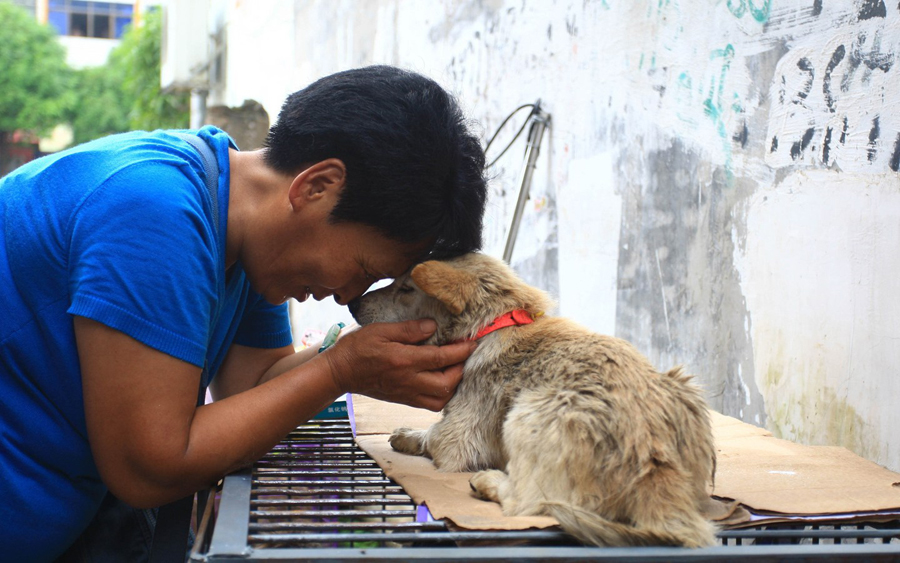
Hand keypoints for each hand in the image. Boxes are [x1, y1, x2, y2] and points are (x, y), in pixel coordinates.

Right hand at [323, 319, 475, 410]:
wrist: (339, 373)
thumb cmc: (358, 348)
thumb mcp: (381, 330)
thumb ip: (409, 329)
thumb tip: (433, 327)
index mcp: (404, 361)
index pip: (441, 358)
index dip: (461, 350)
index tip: (473, 342)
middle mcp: (408, 381)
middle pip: (446, 383)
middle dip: (460, 370)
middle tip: (463, 355)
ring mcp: (406, 393)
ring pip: (440, 399)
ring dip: (453, 385)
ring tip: (454, 368)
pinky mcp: (403, 400)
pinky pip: (430, 404)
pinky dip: (442, 394)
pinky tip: (442, 381)